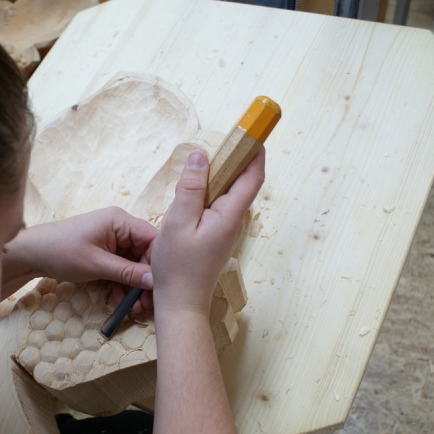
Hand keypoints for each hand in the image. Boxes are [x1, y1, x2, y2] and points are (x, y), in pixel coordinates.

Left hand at [4, 207, 155, 298]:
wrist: (32, 253)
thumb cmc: (61, 252)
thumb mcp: (96, 264)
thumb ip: (127, 272)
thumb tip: (154, 281)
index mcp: (120, 220)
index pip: (152, 239)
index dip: (158, 263)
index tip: (157, 287)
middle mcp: (120, 227)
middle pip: (145, 253)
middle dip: (146, 279)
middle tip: (146, 303)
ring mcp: (112, 239)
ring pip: (134, 262)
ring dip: (135, 284)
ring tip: (135, 306)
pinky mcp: (105, 250)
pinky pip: (122, 266)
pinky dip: (123, 282)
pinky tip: (121, 298)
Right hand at [150, 149, 264, 315]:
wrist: (181, 303)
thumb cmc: (178, 268)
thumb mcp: (178, 223)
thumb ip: (190, 189)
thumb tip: (200, 156)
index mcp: (230, 215)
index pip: (252, 176)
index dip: (255, 151)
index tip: (252, 130)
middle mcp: (234, 220)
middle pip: (240, 181)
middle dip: (233, 158)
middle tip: (219, 140)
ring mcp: (226, 228)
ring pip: (226, 193)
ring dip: (216, 176)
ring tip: (198, 166)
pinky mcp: (216, 235)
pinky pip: (216, 205)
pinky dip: (207, 192)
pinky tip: (189, 194)